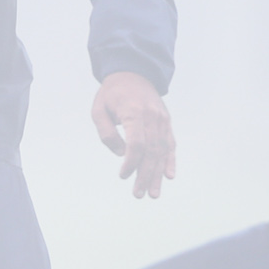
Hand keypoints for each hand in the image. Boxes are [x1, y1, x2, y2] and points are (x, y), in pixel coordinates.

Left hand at [90, 71, 175, 199]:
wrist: (133, 73)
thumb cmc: (111, 94)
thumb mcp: (98, 110)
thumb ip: (107, 133)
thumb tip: (122, 154)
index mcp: (134, 112)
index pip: (137, 143)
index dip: (131, 162)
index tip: (122, 175)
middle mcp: (152, 117)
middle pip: (151, 152)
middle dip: (145, 175)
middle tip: (138, 194)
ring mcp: (162, 120)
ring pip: (162, 151)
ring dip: (157, 174)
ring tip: (152, 194)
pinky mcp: (167, 122)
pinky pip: (170, 144)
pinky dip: (170, 161)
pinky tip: (169, 176)